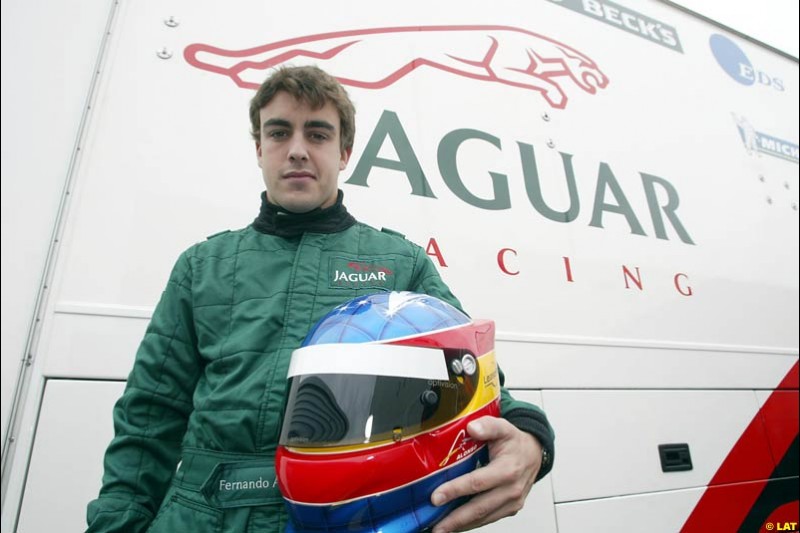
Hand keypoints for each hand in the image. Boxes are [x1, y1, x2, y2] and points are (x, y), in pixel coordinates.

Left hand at [430, 416, 541, 532]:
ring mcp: (512, 503)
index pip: (477, 482)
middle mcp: (512, 490)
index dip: (455, 490)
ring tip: (441, 529)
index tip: (436, 497)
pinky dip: (472, 523)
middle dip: (455, 518)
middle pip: (479, 507)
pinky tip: (456, 524)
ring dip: (461, 525)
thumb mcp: (503, 427)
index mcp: (508, 470)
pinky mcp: (511, 510)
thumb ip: (488, 426)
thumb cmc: (515, 442)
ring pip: (484, 517)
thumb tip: (472, 428)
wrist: (535, 453)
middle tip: (436, 526)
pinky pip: (489, 518)